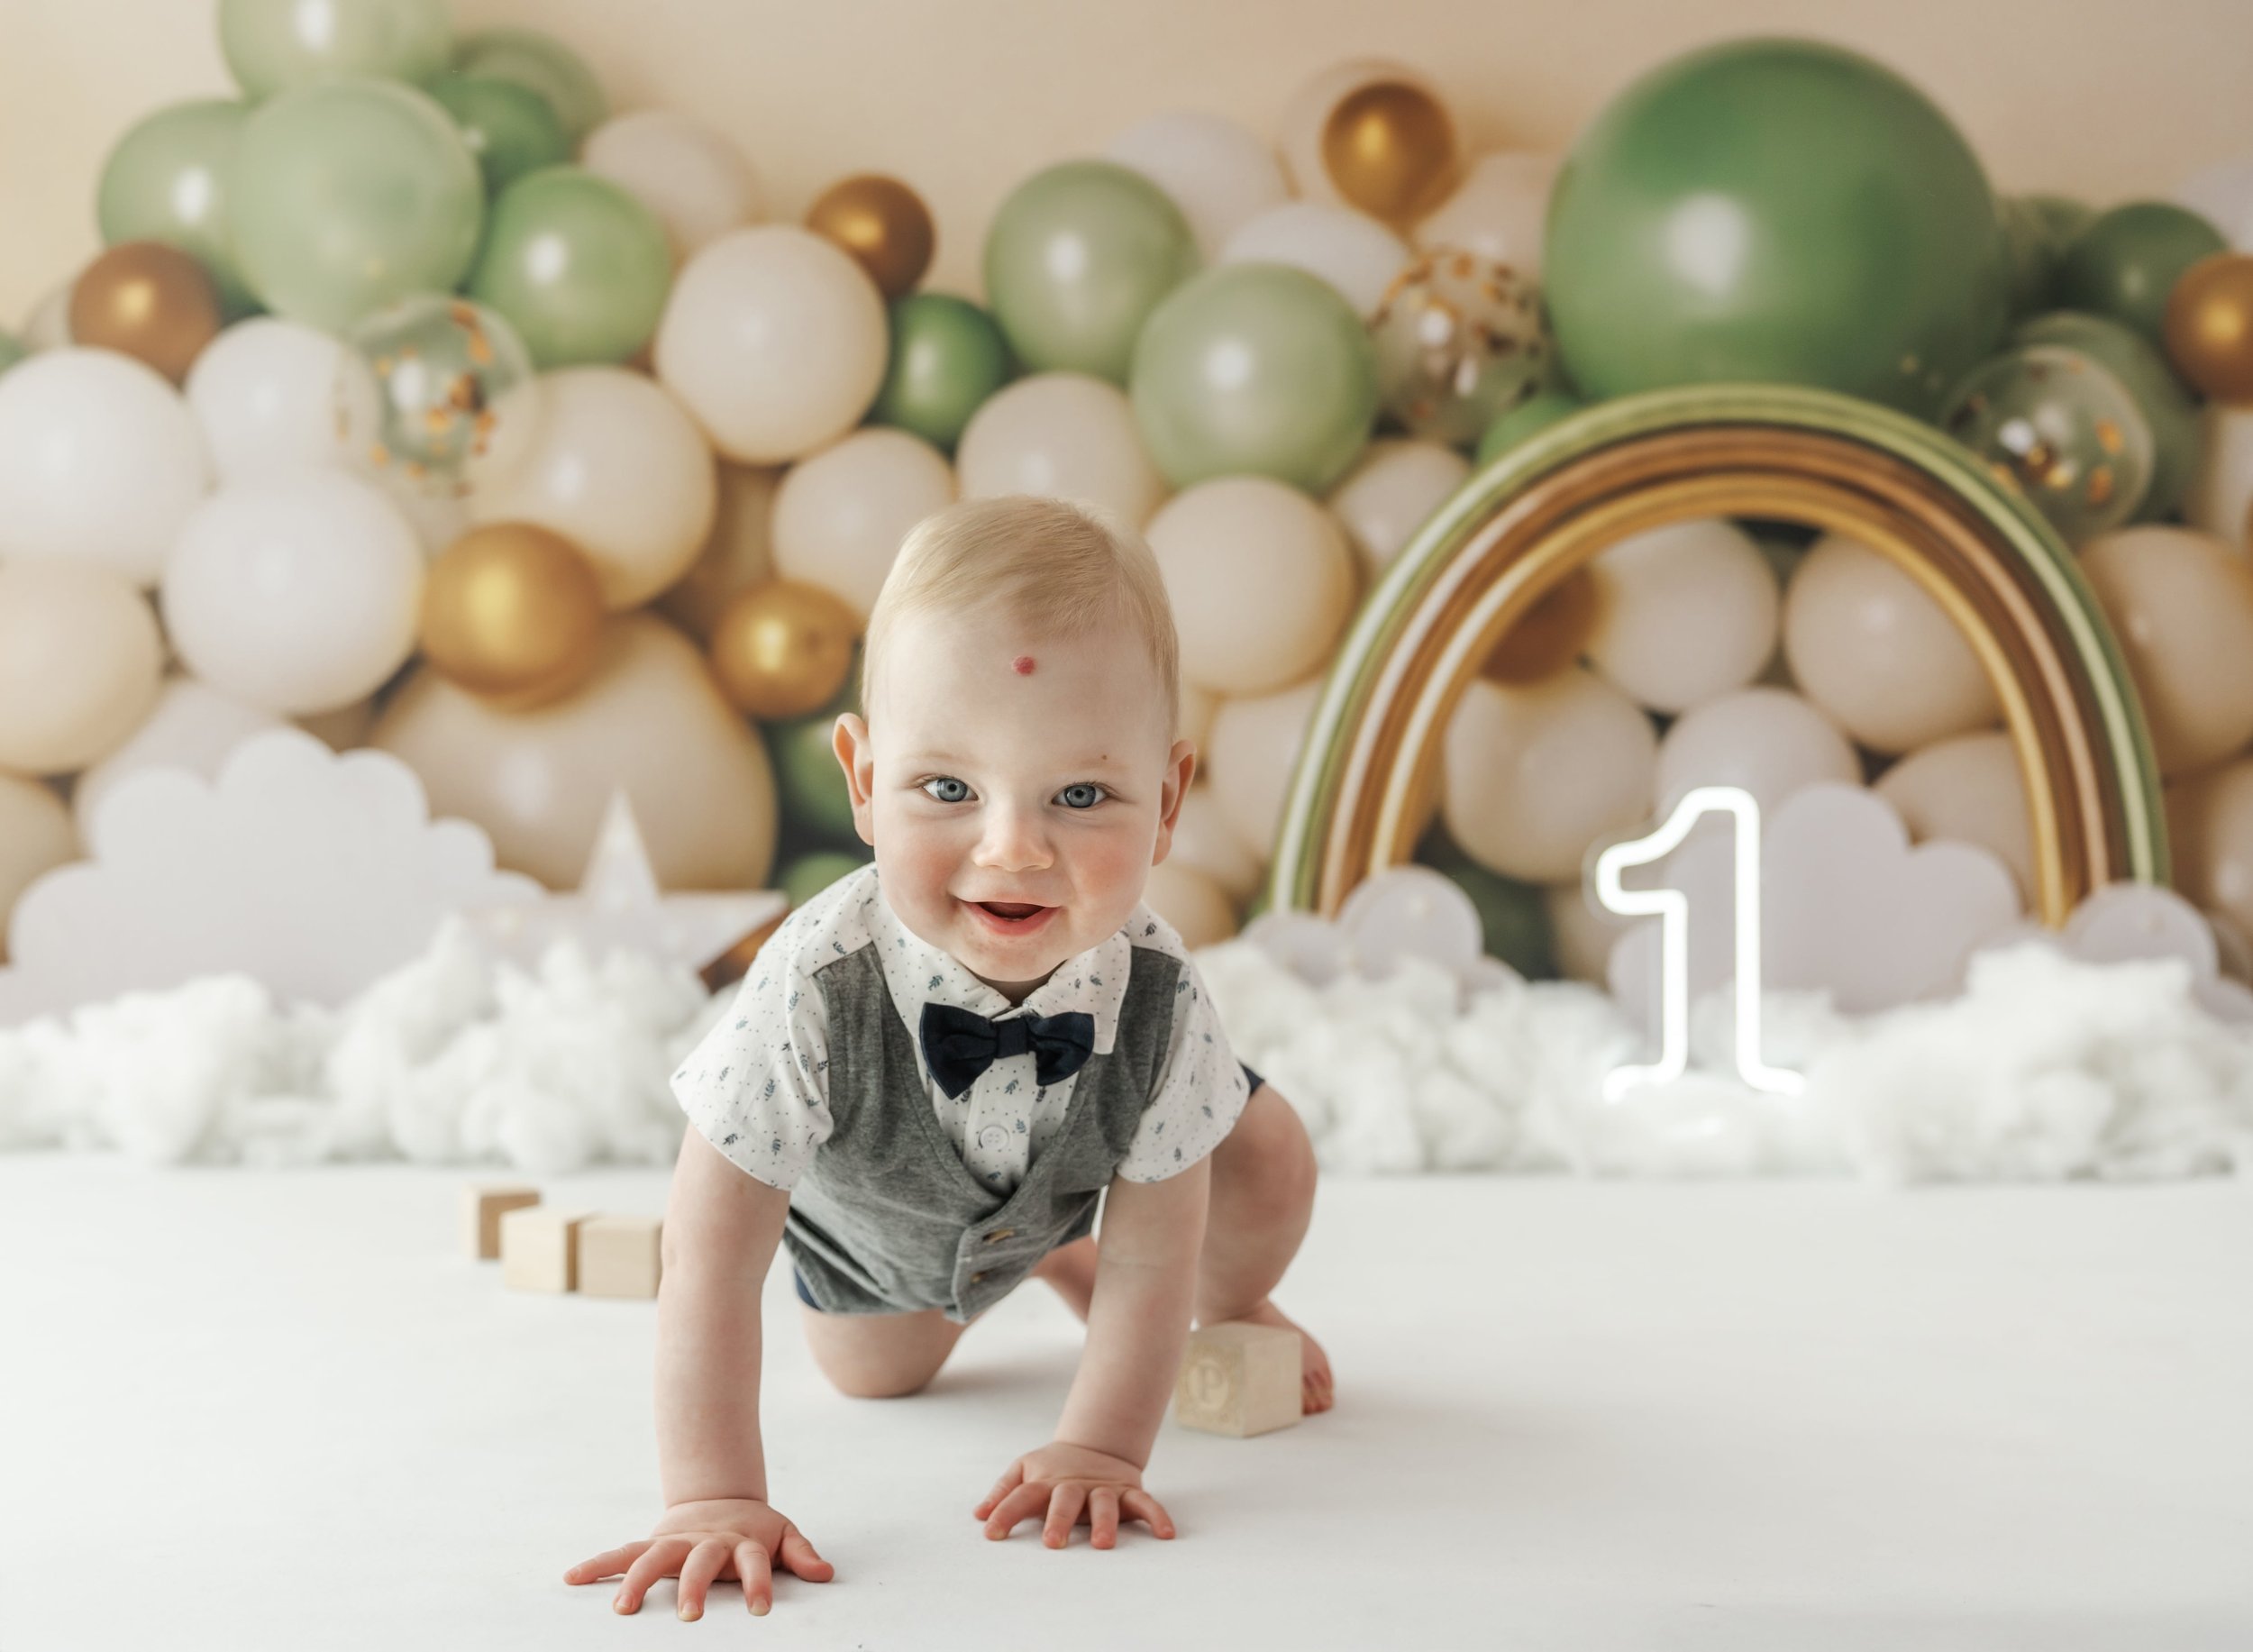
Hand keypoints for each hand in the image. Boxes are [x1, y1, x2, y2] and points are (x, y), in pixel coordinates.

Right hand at [564, 1497, 833, 1618]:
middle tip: (690, 1617)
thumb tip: (826, 1572)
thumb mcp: (783, 1535)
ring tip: (622, 1609)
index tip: (761, 1610)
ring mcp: (677, 1541)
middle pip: (700, 1560)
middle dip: (694, 1587)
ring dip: (637, 1580)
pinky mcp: (652, 1544)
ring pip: (654, 1556)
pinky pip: (622, 1553)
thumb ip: (801, 1554)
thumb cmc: (753, 1530)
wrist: (719, 1499)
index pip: (755, 1560)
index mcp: (742, 1541)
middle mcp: (707, 1541)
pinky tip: (572, 1578)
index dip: (759, 1582)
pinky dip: (598, 1564)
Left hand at [973, 1441, 1176, 1548]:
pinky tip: (1166, 1534)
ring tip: (1103, 1545)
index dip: (1005, 1512)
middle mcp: (1074, 1485)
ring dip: (1105, 1522)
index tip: (990, 1533)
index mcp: (1045, 1482)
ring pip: (1104, 1503)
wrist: (1095, 1443)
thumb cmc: (1052, 1468)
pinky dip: (1157, 1516)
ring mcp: (1103, 1487)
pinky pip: (1146, 1503)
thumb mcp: (1025, 1470)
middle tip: (1052, 1542)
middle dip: (1058, 1520)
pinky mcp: (1128, 1491)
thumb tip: (978, 1515)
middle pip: (1065, 1500)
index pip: (1021, 1496)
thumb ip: (1003, 1492)